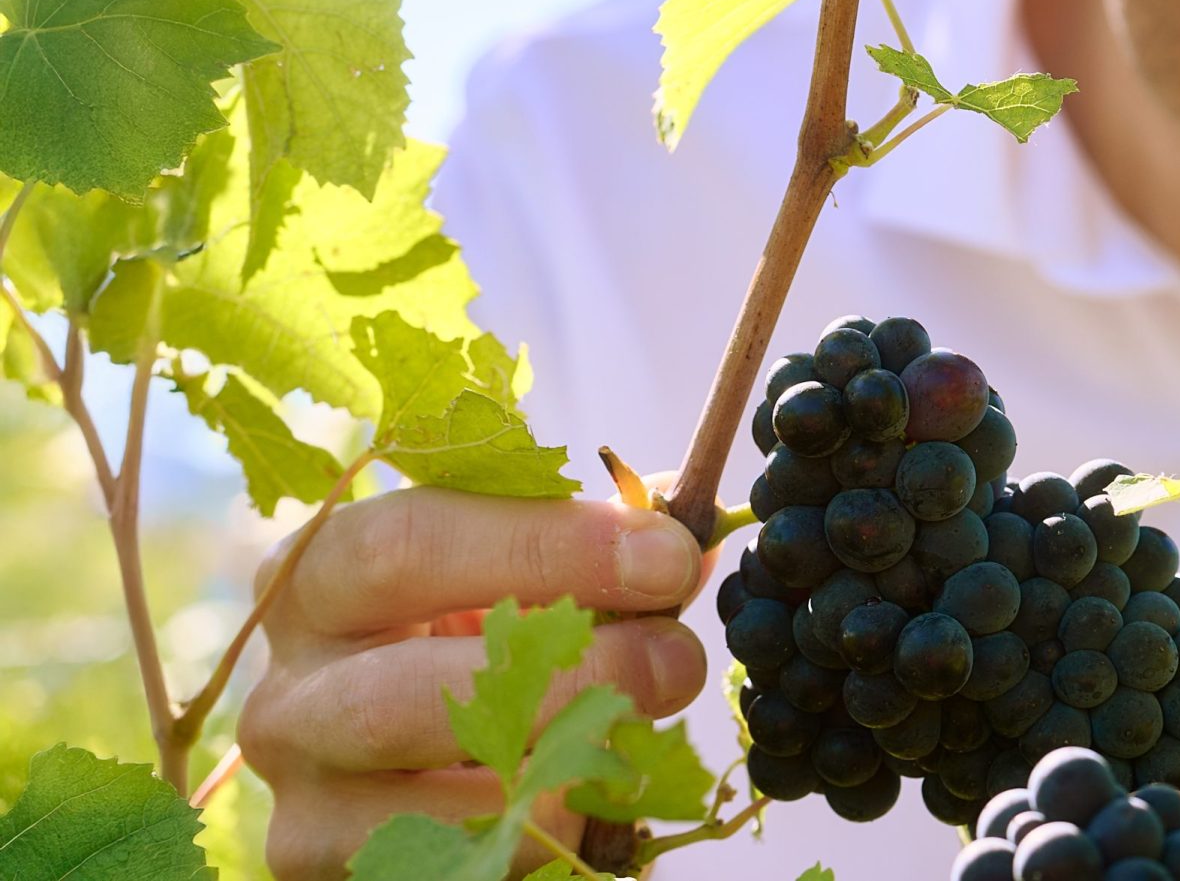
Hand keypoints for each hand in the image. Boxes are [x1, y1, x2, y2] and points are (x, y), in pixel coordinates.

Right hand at [237, 484, 710, 879]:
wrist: (431, 768)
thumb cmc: (485, 644)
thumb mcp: (519, 581)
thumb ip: (592, 552)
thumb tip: (687, 538)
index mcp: (319, 578)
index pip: (408, 542)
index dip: (546, 545)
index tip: (667, 556)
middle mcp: (287, 691)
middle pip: (397, 692)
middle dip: (561, 676)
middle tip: (676, 658)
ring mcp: (302, 800)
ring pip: (414, 811)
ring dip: (556, 777)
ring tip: (645, 740)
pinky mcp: (326, 870)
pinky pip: (448, 873)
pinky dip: (536, 843)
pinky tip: (599, 808)